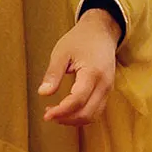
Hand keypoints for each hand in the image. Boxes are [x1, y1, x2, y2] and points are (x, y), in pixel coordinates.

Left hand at [38, 8, 120, 125]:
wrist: (101, 31)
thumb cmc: (80, 39)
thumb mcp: (62, 52)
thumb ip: (53, 73)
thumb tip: (43, 93)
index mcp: (93, 72)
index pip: (77, 100)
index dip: (61, 111)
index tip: (46, 115)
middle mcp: (104, 84)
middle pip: (87, 113)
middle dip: (66, 119)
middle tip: (48, 114)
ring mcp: (108, 88)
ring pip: (93, 115)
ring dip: (74, 120)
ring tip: (55, 113)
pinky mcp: (107, 90)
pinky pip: (96, 110)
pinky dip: (81, 114)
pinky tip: (67, 109)